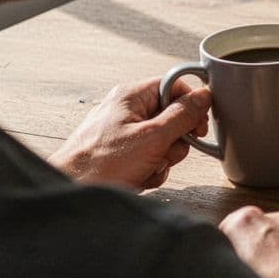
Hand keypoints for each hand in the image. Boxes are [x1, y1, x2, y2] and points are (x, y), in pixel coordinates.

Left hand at [49, 77, 210, 190]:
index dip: (191, 105)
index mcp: (132, 96)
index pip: (174, 86)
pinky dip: (150, 169)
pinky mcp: (122, 153)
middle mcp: (127, 110)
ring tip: (146, 167)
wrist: (74, 191)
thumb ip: (182, 115)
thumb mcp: (152, 137)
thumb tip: (204, 96)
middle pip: (172, 117)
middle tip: (163, 152)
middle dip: (174, 142)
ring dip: (162, 159)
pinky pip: (151, 156)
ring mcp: (124, 132)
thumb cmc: (101, 163)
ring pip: (164, 141)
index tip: (198, 126)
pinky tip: (139, 176)